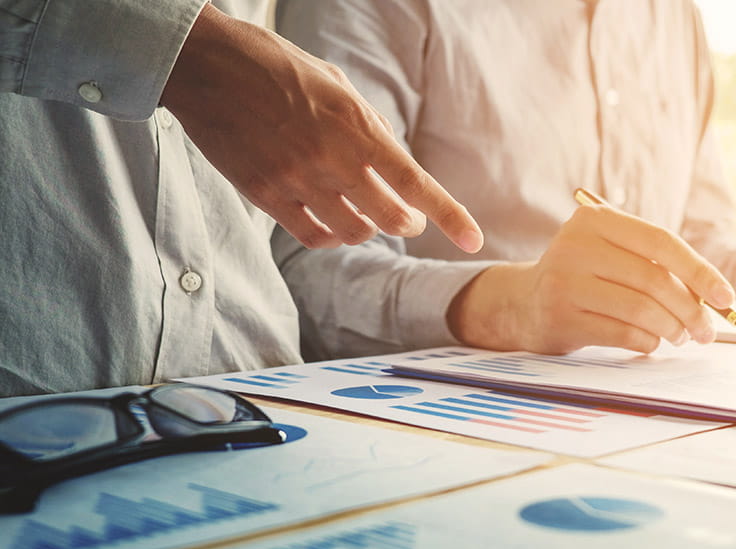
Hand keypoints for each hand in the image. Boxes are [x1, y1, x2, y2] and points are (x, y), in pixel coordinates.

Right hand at [160, 4, 481, 252]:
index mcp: (357, 126)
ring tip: (365, 217)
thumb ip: (368, 125)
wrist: (205, 65)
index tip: (474, 240)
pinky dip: (333, 238)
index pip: (416, 184)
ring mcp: (298, 180)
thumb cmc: (274, 66)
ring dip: (368, 231)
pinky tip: (335, 227)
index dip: (451, 217)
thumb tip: (392, 163)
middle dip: (407, 224)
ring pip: (353, 233)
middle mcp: (333, 159)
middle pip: (390, 220)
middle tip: (407, 220)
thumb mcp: (336, 83)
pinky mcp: (266, 195)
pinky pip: (314, 236)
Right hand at [447, 205, 735, 353]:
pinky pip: (621, 333)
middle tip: (707, 331)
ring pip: (640, 308)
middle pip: (653, 279)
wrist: (525, 303)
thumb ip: (655, 263)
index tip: (725, 297)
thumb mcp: (612, 253)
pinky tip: (651, 342)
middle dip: (690, 309)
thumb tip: (713, 296)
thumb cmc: (586, 277)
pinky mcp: (561, 317)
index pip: (661, 242)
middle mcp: (576, 245)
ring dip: (671, 328)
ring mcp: (565, 282)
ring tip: (681, 337)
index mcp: (595, 219)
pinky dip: (646, 341)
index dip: (700, 271)